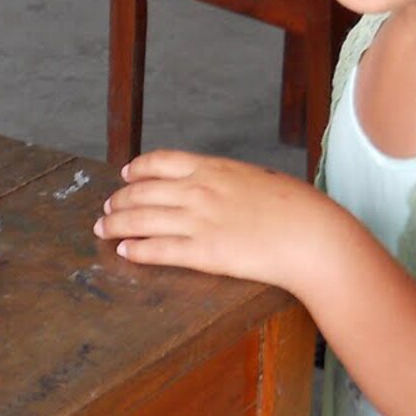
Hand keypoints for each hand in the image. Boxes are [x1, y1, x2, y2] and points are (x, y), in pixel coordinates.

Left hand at [94, 150, 339, 290]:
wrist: (312, 236)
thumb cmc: (297, 209)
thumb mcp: (259, 180)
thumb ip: (231, 181)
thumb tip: (220, 185)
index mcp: (214, 169)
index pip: (161, 162)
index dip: (137, 169)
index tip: (125, 174)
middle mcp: (199, 191)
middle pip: (143, 191)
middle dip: (118, 200)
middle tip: (106, 208)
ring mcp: (198, 222)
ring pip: (142, 220)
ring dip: (117, 225)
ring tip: (104, 230)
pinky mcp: (202, 253)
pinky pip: (158, 250)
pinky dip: (137, 250)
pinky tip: (126, 252)